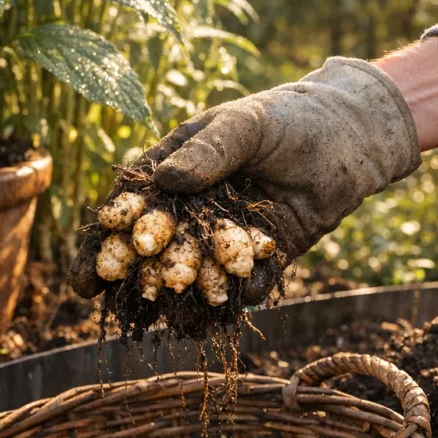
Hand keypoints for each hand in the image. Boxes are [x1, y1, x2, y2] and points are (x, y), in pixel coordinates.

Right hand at [70, 58, 419, 299]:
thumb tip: (167, 180)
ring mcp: (225, 236)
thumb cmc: (288, 119)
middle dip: (136, 278)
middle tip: (120, 304)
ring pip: (196, 272)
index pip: (132, 209)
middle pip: (156, 249)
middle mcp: (193, 209)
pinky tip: (225, 315)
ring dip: (184, 296)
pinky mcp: (261, 257)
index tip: (87, 275)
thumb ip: (210, 150)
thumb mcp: (245, 125)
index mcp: (175, 170)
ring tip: (171, 318)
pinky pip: (243, 284)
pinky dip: (234, 300)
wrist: (351, 138)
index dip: (106, 242)